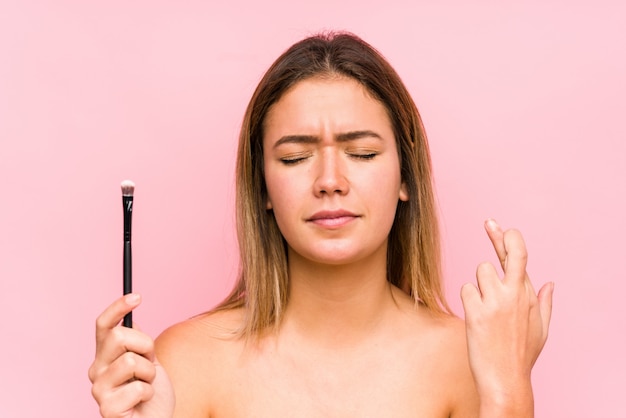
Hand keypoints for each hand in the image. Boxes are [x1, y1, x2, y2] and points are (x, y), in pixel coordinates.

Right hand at [88, 294, 174, 417]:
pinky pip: (138, 387)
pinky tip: (142, 402)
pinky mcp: (107, 408)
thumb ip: (137, 343)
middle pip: (119, 335)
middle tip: (150, 360)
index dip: (117, 307)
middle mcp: (97, 369)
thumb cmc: (151, 393)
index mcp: (105, 355)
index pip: (103, 325)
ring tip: (146, 385)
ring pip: (131, 361)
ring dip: (149, 373)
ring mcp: (99, 389)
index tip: (137, 296)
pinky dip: (149, 393)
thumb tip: (131, 319)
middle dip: (145, 345)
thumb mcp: (149, 360)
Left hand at [461, 219, 553, 413]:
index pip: (520, 258)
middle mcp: (515, 294)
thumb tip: (549, 283)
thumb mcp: (541, 330)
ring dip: (479, 285)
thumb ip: (544, 303)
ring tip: (485, 310)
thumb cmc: (521, 356)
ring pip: (479, 272)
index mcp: (530, 296)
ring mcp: (496, 301)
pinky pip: (466, 290)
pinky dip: (469, 301)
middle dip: (498, 237)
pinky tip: (476, 319)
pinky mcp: (477, 311)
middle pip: (505, 255)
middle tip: (489, 222)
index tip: (500, 225)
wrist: (506, 380)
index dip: (509, 238)